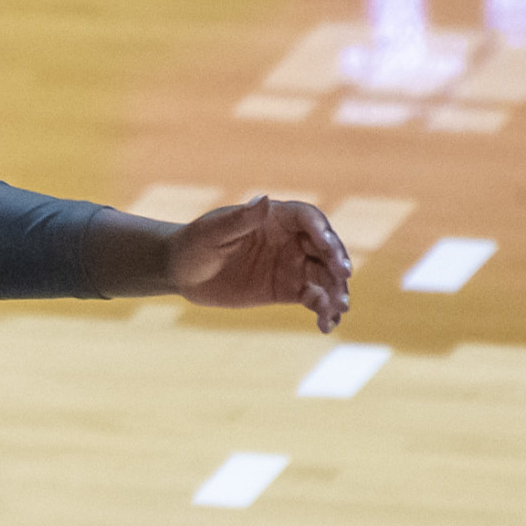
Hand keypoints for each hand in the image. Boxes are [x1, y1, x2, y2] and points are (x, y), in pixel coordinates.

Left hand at [167, 196, 353, 333]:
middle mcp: (292, 240)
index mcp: (277, 218)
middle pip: (326, 249)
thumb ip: (240, 220)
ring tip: (338, 310)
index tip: (329, 249)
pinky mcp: (287, 289)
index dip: (323, 233)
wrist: (182, 273)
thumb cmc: (194, 244)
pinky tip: (326, 325)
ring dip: (336, 291)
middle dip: (337, 263)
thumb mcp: (212, 233)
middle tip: (343, 278)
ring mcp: (292, 265)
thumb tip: (265, 200)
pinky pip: (313, 298)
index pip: (310, 220)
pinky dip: (323, 310)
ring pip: (324, 276)